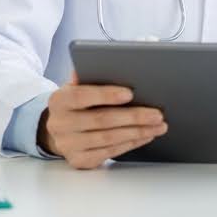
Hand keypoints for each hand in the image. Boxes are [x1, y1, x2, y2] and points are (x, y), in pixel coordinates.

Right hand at [39, 73, 167, 168]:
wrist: (58, 129)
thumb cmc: (76, 102)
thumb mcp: (78, 85)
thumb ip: (94, 72)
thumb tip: (117, 56)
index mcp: (59, 100)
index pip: (82, 96)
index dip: (106, 94)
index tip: (130, 93)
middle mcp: (60, 124)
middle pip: (101, 120)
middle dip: (133, 116)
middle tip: (157, 113)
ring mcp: (68, 145)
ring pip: (108, 139)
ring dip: (137, 132)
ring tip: (158, 125)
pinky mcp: (79, 160)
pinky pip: (109, 153)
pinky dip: (131, 143)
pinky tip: (145, 136)